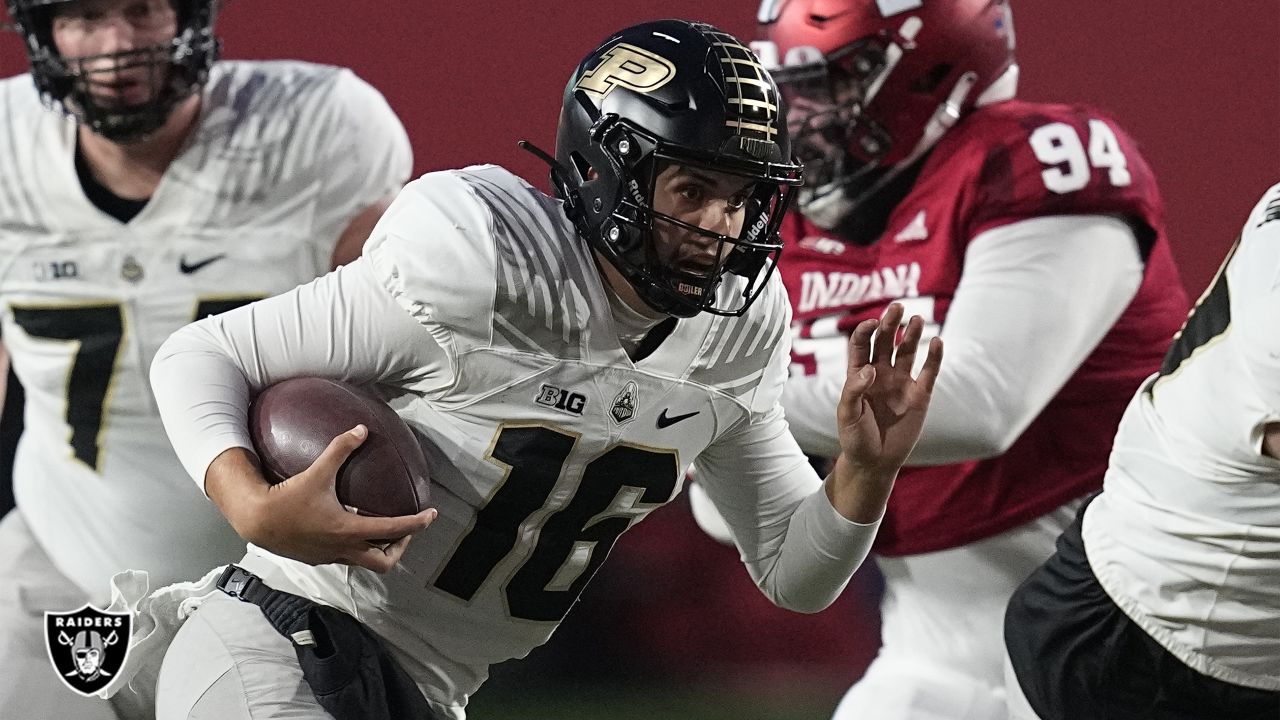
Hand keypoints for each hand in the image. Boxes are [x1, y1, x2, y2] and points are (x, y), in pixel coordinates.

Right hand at [210, 426, 436, 572]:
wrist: (255, 521)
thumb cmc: (286, 498)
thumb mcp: (316, 471)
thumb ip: (340, 449)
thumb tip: (361, 429)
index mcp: (349, 530)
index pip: (394, 530)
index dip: (417, 524)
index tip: (431, 516)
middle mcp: (343, 549)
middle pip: (384, 562)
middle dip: (400, 548)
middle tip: (405, 530)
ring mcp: (330, 557)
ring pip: (364, 563)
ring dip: (378, 549)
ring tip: (382, 530)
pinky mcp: (317, 559)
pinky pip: (345, 558)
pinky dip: (356, 548)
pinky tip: (350, 529)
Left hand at [827, 303, 942, 521]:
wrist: (874, 462)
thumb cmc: (855, 438)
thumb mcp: (847, 415)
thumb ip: (854, 390)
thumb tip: (871, 370)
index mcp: (858, 374)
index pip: (861, 344)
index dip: (865, 331)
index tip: (872, 324)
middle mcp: (880, 373)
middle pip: (885, 341)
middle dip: (890, 324)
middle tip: (897, 307)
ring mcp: (901, 382)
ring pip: (907, 351)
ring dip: (912, 334)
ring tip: (917, 318)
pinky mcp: (920, 395)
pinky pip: (928, 372)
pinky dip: (934, 357)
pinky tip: (937, 341)